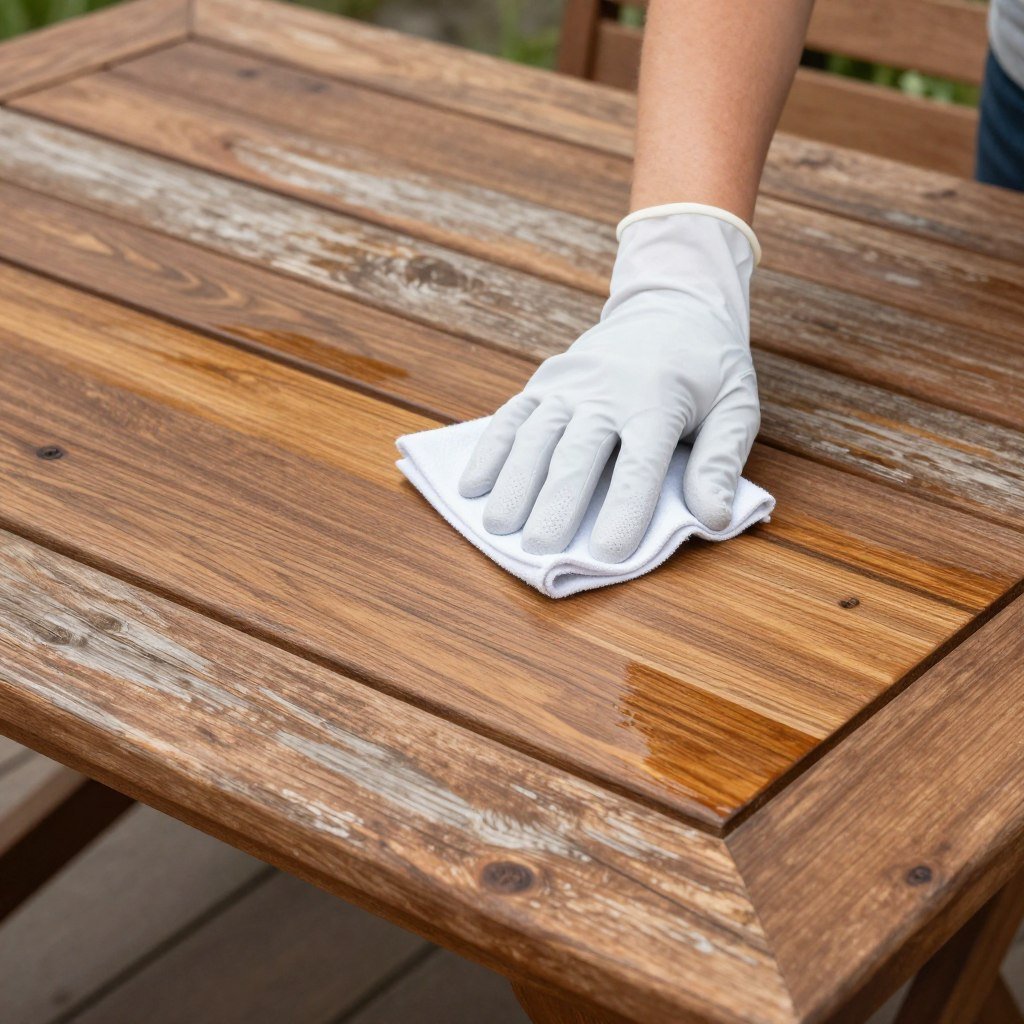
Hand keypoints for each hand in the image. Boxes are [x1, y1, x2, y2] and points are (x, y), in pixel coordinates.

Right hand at [459, 207, 760, 562]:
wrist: (672, 305)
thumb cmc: (708, 370)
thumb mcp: (736, 408)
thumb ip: (720, 463)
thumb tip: (715, 518)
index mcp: (660, 402)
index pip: (640, 464)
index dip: (625, 509)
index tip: (609, 553)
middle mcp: (608, 391)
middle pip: (577, 452)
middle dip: (556, 502)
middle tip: (540, 549)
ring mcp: (570, 384)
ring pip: (535, 434)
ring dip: (514, 481)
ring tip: (498, 528)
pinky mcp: (544, 380)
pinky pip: (511, 416)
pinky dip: (489, 450)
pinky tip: (473, 486)